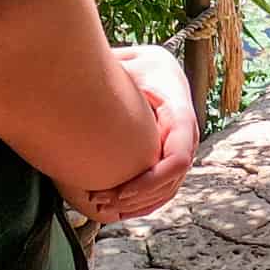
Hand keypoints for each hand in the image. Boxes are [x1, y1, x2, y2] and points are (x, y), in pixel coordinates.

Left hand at [88, 46, 198, 219]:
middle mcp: (186, 137)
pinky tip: (114, 206)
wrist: (160, 70)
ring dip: (138, 205)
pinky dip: (142, 203)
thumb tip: (83, 85)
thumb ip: (114, 75)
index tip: (120, 192)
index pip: (179, 158)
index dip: (152, 181)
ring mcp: (180, 149)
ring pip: (168, 190)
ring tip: (101, 206)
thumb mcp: (132, 64)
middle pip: (172, 181)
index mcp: (180, 115)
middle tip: (99, 201)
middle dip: (138, 198)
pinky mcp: (169, 157)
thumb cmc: (142, 67)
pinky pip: (163, 188)